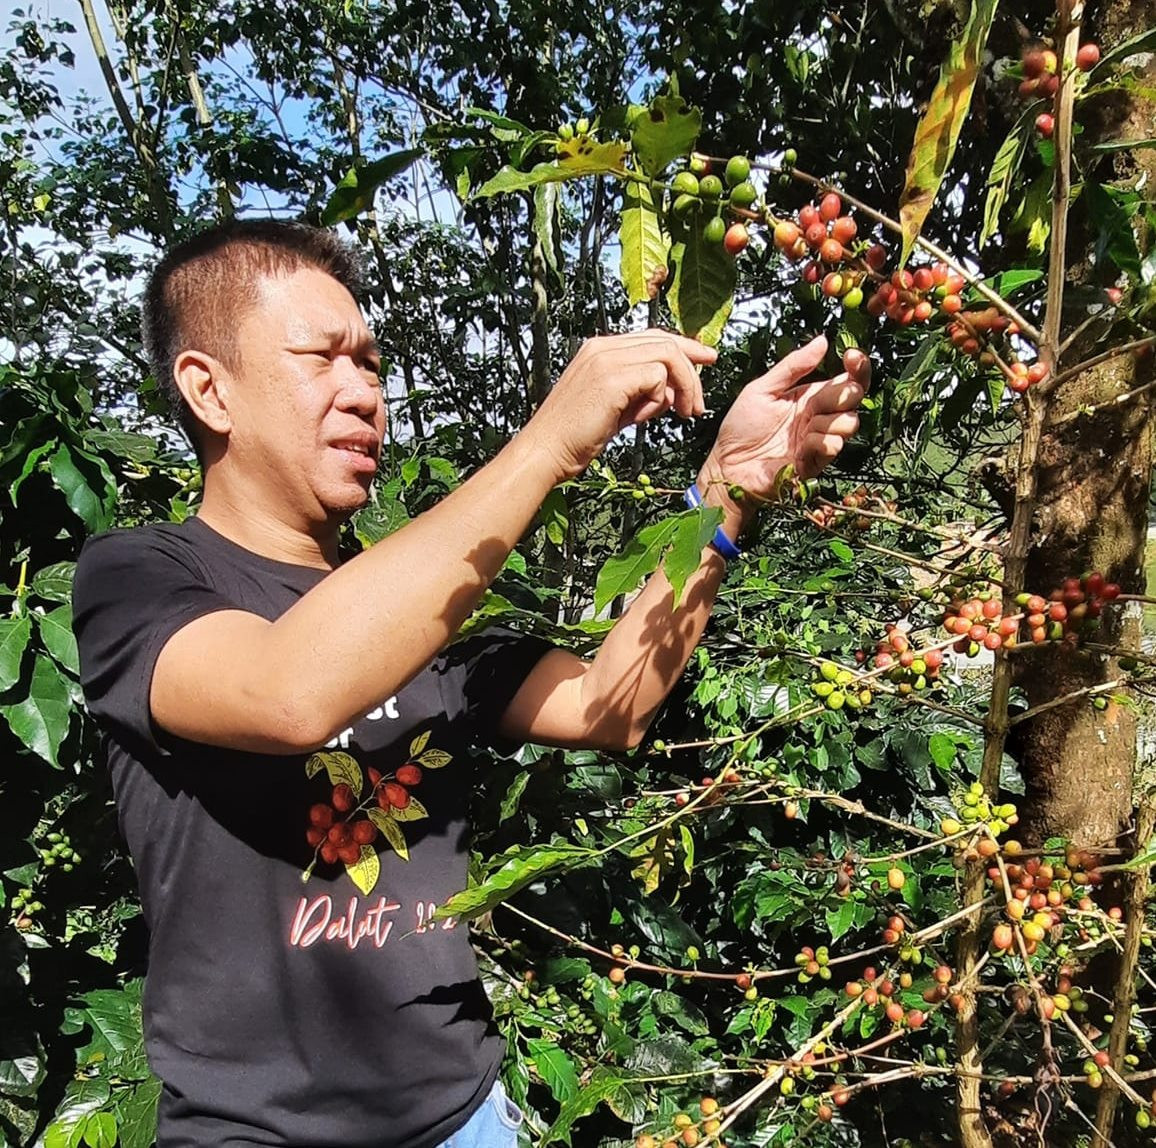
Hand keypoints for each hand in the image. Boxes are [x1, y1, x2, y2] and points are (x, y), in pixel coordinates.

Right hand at [528, 333, 716, 478]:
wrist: (546, 451)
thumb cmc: (575, 436)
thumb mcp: (614, 408)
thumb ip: (641, 394)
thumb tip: (671, 392)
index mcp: (599, 350)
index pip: (652, 337)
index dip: (683, 349)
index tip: (704, 361)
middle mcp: (602, 347)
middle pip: (665, 341)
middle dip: (692, 368)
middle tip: (700, 400)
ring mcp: (606, 359)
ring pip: (667, 355)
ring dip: (684, 385)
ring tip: (684, 412)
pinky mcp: (612, 378)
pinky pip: (657, 376)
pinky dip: (661, 398)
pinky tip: (650, 417)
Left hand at [698, 335, 867, 523]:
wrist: (727, 466)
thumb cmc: (740, 429)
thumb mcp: (762, 389)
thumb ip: (792, 366)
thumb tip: (822, 341)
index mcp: (810, 396)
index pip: (846, 379)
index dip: (856, 366)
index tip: (851, 356)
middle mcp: (819, 416)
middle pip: (854, 398)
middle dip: (843, 394)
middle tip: (817, 402)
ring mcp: (819, 439)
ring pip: (849, 422)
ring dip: (831, 420)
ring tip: (807, 426)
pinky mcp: (815, 461)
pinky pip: (832, 446)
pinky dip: (819, 442)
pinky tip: (800, 446)